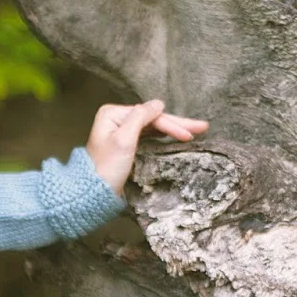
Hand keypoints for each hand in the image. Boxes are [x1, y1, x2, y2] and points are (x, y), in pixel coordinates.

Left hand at [85, 100, 208, 195]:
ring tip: (195, 131)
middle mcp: (116, 119)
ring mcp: (120, 132)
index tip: (191, 136)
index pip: (150, 116)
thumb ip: (140, 117)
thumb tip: (159, 103)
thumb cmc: (106, 168)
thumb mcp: (124, 139)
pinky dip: (163, 136)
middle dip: (178, 124)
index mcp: (113, 113)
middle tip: (203, 126)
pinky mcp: (124, 145)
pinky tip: (175, 135)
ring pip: (153, 127)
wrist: (93, 193)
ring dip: (173, 129)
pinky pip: (148, 136)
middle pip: (153, 120)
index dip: (172, 125)